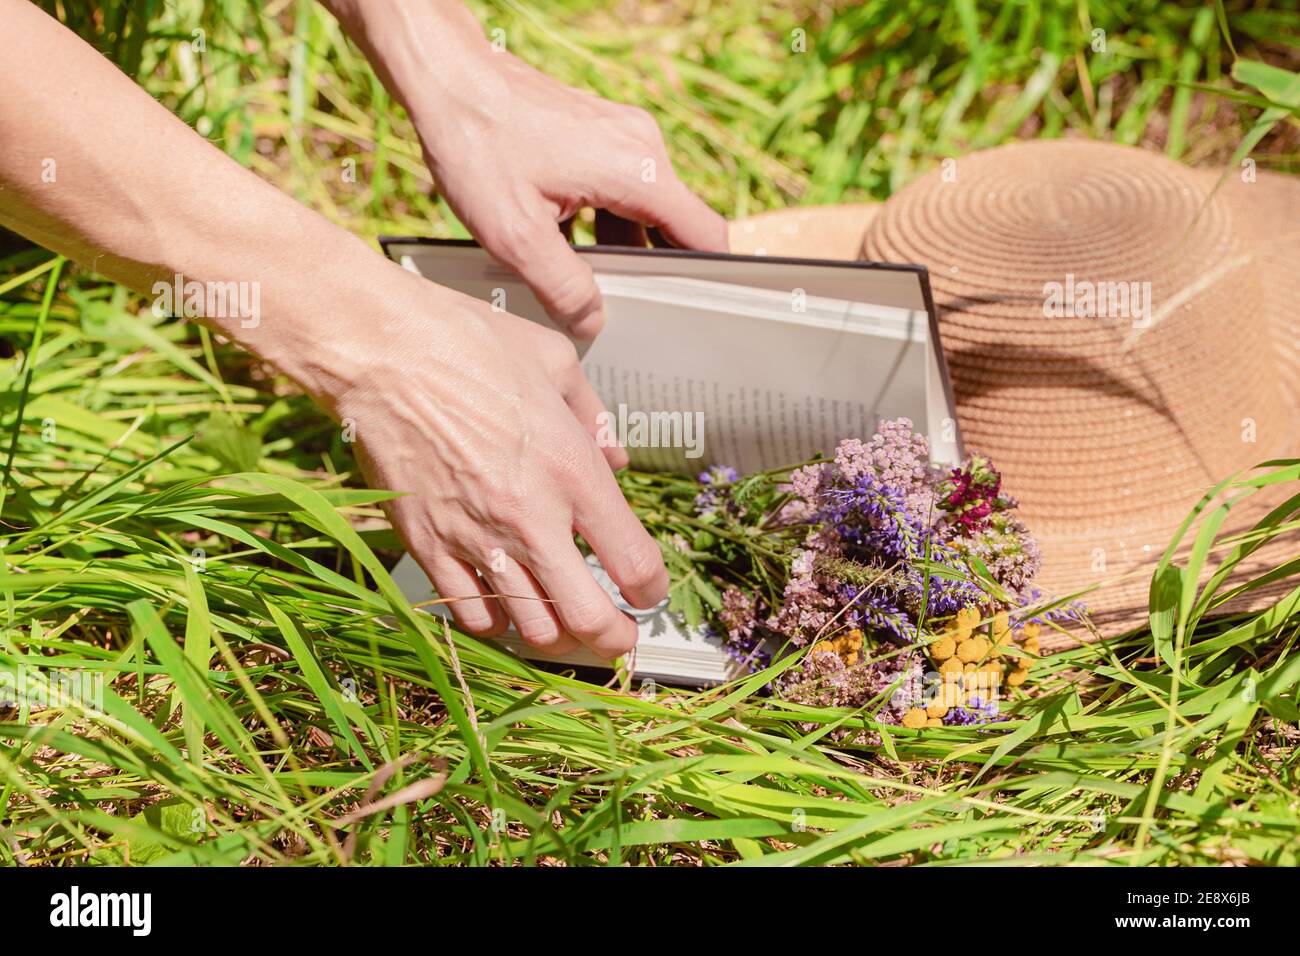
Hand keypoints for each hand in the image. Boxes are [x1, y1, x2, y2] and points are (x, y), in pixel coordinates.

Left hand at [326, 0, 727, 339]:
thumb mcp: (516, 236)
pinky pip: (618, 192)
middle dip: (653, 271)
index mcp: (638, 172)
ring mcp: (622, 137)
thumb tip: (592, 320)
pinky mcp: (598, 134)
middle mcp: (642, 148)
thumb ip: (563, 287)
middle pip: (674, 226)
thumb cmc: (477, 143)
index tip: (697, 312)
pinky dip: (600, 224)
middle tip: (628, 312)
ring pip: (641, 212)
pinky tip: (561, 247)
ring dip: (619, 250)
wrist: (446, 76)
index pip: (705, 235)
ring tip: (583, 283)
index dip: (708, 280)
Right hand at [335, 277, 666, 657]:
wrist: (381, 353)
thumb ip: (593, 415)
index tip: (649, 591)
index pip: (635, 562)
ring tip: (563, 621)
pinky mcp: (428, 546)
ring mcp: (477, 538)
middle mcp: (531, 517)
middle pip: (590, 618)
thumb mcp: (554, 361)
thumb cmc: (465, 345)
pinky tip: (504, 607)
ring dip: (556, 633)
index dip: (652, 590)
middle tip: (618, 633)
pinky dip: (494, 622)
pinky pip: (469, 614)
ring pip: (531, 628)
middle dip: (613, 636)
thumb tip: (613, 452)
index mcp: (573, 472)